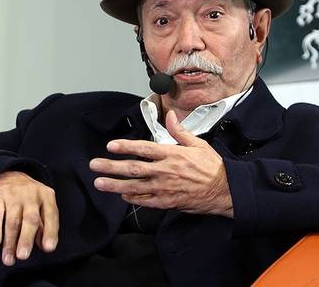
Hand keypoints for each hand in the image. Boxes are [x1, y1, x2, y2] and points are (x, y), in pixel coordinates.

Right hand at [0, 171, 58, 265]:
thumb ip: (45, 225)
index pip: (51, 216)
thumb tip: (45, 246)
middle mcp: (32, 195)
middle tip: (23, 256)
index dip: (50, 232)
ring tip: (8, 258)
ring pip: (13, 221)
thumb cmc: (30, 197)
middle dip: (26, 239)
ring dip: (10, 241)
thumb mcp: (43, 205)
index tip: (48, 248)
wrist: (11, 174)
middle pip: (30, 219)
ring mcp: (14, 195)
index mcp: (47, 197)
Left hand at [89, 110, 232, 216]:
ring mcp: (164, 188)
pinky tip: (122, 196)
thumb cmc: (212, 166)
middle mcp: (165, 171)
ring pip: (134, 187)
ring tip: (99, 183)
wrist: (224, 190)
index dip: (125, 147)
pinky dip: (133, 198)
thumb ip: (180, 131)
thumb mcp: (198, 144)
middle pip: (133, 168)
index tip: (110, 146)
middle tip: (94, 165)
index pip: (144, 149)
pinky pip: (146, 201)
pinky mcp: (167, 202)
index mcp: (172, 154)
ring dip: (115, 185)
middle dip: (111, 167)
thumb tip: (170, 116)